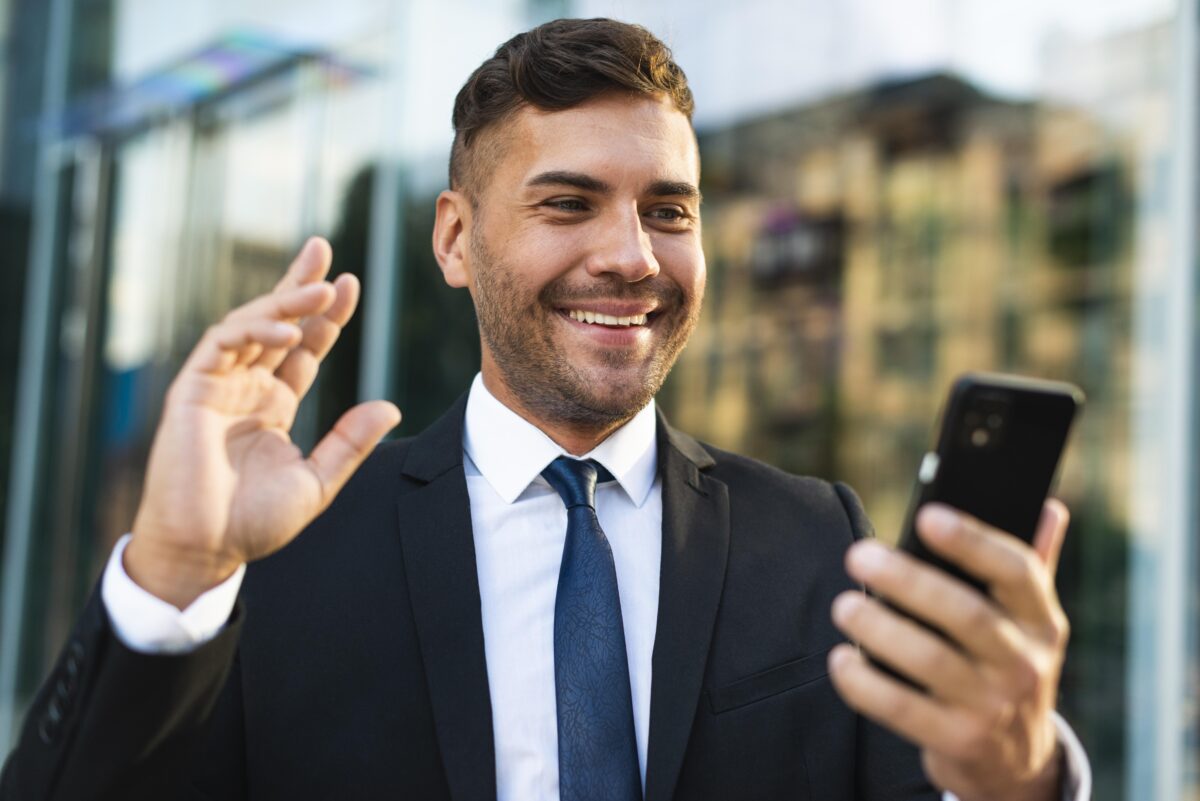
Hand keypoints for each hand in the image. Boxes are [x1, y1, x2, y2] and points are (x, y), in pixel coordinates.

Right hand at [125, 238, 400, 608]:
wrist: (205, 549)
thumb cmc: (253, 523)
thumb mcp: (317, 482)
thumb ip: (350, 443)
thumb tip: (391, 407)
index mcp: (273, 405)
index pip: (303, 349)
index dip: (326, 318)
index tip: (351, 286)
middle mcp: (245, 388)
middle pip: (276, 323)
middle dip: (299, 284)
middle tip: (324, 248)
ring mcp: (217, 386)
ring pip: (250, 325)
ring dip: (283, 302)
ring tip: (321, 287)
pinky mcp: (191, 391)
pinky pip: (222, 345)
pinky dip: (252, 331)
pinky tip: (286, 329)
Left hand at [828, 501, 1071, 800]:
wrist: (1016, 761)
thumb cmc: (1007, 666)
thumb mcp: (1030, 621)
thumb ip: (1034, 562)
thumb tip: (1049, 504)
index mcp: (1042, 620)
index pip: (1018, 571)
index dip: (973, 541)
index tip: (926, 516)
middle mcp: (1025, 662)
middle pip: (965, 614)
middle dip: (908, 581)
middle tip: (858, 556)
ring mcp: (994, 706)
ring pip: (931, 661)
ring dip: (879, 630)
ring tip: (843, 606)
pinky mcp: (959, 741)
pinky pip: (903, 709)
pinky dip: (865, 685)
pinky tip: (841, 660)